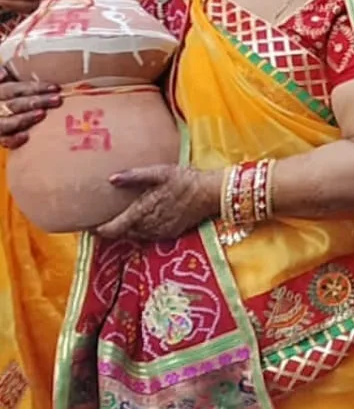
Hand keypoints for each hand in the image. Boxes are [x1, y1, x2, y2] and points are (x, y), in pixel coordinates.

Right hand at [0, 75, 61, 149]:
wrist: (3, 112)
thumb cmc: (9, 97)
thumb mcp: (7, 85)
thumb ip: (9, 74)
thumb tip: (3, 73)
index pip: (16, 89)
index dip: (35, 88)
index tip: (55, 87)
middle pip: (15, 104)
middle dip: (36, 101)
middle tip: (57, 99)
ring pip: (7, 122)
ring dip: (24, 118)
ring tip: (42, 114)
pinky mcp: (0, 138)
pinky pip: (4, 140)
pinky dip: (13, 139)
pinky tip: (25, 136)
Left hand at [96, 165, 218, 241]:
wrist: (210, 193)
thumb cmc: (185, 179)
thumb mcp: (160, 172)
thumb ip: (135, 176)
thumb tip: (111, 179)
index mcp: (142, 213)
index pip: (113, 229)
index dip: (98, 230)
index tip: (87, 226)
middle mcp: (148, 227)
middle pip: (122, 234)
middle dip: (111, 229)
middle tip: (100, 221)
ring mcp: (160, 232)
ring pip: (135, 236)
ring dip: (126, 231)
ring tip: (119, 221)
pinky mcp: (170, 233)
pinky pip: (149, 236)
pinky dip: (141, 231)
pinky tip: (142, 221)